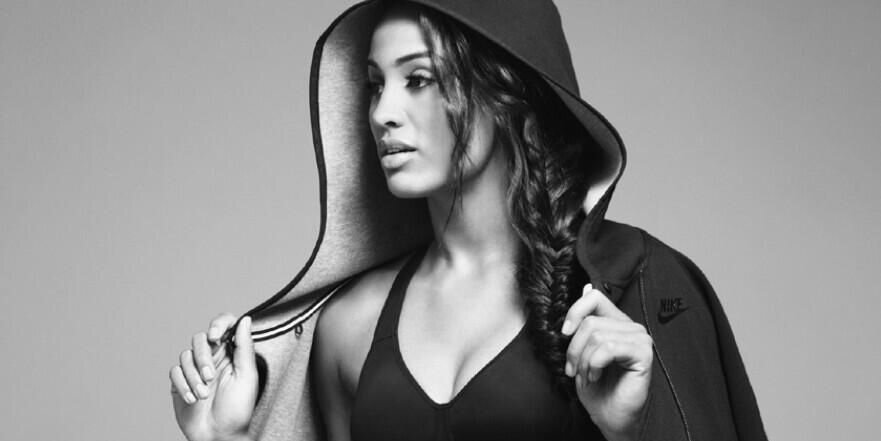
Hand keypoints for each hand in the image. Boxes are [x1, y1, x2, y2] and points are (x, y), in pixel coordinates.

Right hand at [169, 314, 257, 440]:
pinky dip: (182, 385)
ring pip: (185, 356)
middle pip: (199, 339)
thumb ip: (245, 346)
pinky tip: (192, 399)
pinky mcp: (180, 382)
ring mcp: (195, 370)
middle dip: (203, 358)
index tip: (215, 337)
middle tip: (210, 378)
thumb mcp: (247, 376)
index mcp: (230, 353)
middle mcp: (212, 358)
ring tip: (203, 395)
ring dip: (193, 377)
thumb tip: (246, 320)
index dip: (218, 324)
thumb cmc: (237, 410)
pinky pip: (174, 372)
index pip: (223, 325)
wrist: (218, 435)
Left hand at [562, 284, 652, 440]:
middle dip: (574, 349)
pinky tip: (597, 377)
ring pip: (597, 335)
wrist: (609, 417)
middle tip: (575, 370)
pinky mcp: (644, 353)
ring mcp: (640, 339)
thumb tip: (587, 287)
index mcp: (616, 321)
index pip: (595, 297)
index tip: (564, 333)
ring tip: (588, 376)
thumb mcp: (582, 351)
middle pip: (590, 322)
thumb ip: (585, 321)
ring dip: (584, 361)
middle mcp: (630, 327)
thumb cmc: (597, 387)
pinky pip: (608, 348)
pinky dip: (594, 364)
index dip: (575, 311)